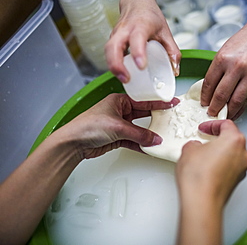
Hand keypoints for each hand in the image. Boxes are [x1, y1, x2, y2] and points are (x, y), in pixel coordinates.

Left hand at [56, 93, 179, 159]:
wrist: (73, 143)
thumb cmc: (88, 126)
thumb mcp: (118, 127)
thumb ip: (139, 134)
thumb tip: (154, 139)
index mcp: (119, 100)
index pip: (143, 101)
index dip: (158, 102)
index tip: (171, 102)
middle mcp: (120, 111)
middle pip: (143, 114)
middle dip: (156, 118)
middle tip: (170, 118)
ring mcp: (119, 125)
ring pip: (139, 129)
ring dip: (149, 134)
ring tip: (162, 135)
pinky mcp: (117, 138)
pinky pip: (134, 140)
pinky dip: (141, 144)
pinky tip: (150, 147)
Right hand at [105, 0, 180, 82]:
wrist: (137, 4)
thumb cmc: (150, 16)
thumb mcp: (165, 32)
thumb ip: (172, 51)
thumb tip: (174, 70)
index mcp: (141, 25)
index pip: (137, 38)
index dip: (138, 52)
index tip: (142, 66)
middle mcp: (125, 29)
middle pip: (114, 46)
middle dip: (117, 64)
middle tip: (127, 78)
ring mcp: (116, 34)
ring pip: (108, 50)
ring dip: (113, 66)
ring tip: (124, 79)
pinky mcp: (113, 40)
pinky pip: (109, 53)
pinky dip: (113, 64)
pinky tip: (121, 73)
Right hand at [176, 119, 246, 207]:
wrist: (201, 201)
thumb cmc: (200, 176)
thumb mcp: (189, 149)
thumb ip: (195, 144)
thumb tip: (196, 148)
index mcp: (235, 140)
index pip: (226, 125)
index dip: (212, 125)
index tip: (204, 128)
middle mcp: (243, 154)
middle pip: (232, 140)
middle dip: (218, 139)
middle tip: (205, 141)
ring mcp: (242, 169)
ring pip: (232, 155)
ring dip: (219, 153)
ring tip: (202, 157)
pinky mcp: (236, 182)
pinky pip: (229, 168)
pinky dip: (220, 166)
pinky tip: (206, 170)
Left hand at [201, 21, 246, 119]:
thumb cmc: (243, 42)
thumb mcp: (224, 52)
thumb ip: (217, 70)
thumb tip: (210, 90)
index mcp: (223, 59)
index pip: (209, 83)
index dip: (205, 97)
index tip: (203, 103)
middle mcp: (236, 67)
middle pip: (221, 95)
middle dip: (214, 107)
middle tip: (211, 113)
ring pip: (236, 100)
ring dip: (228, 111)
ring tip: (223, 116)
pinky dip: (241, 108)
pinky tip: (235, 111)